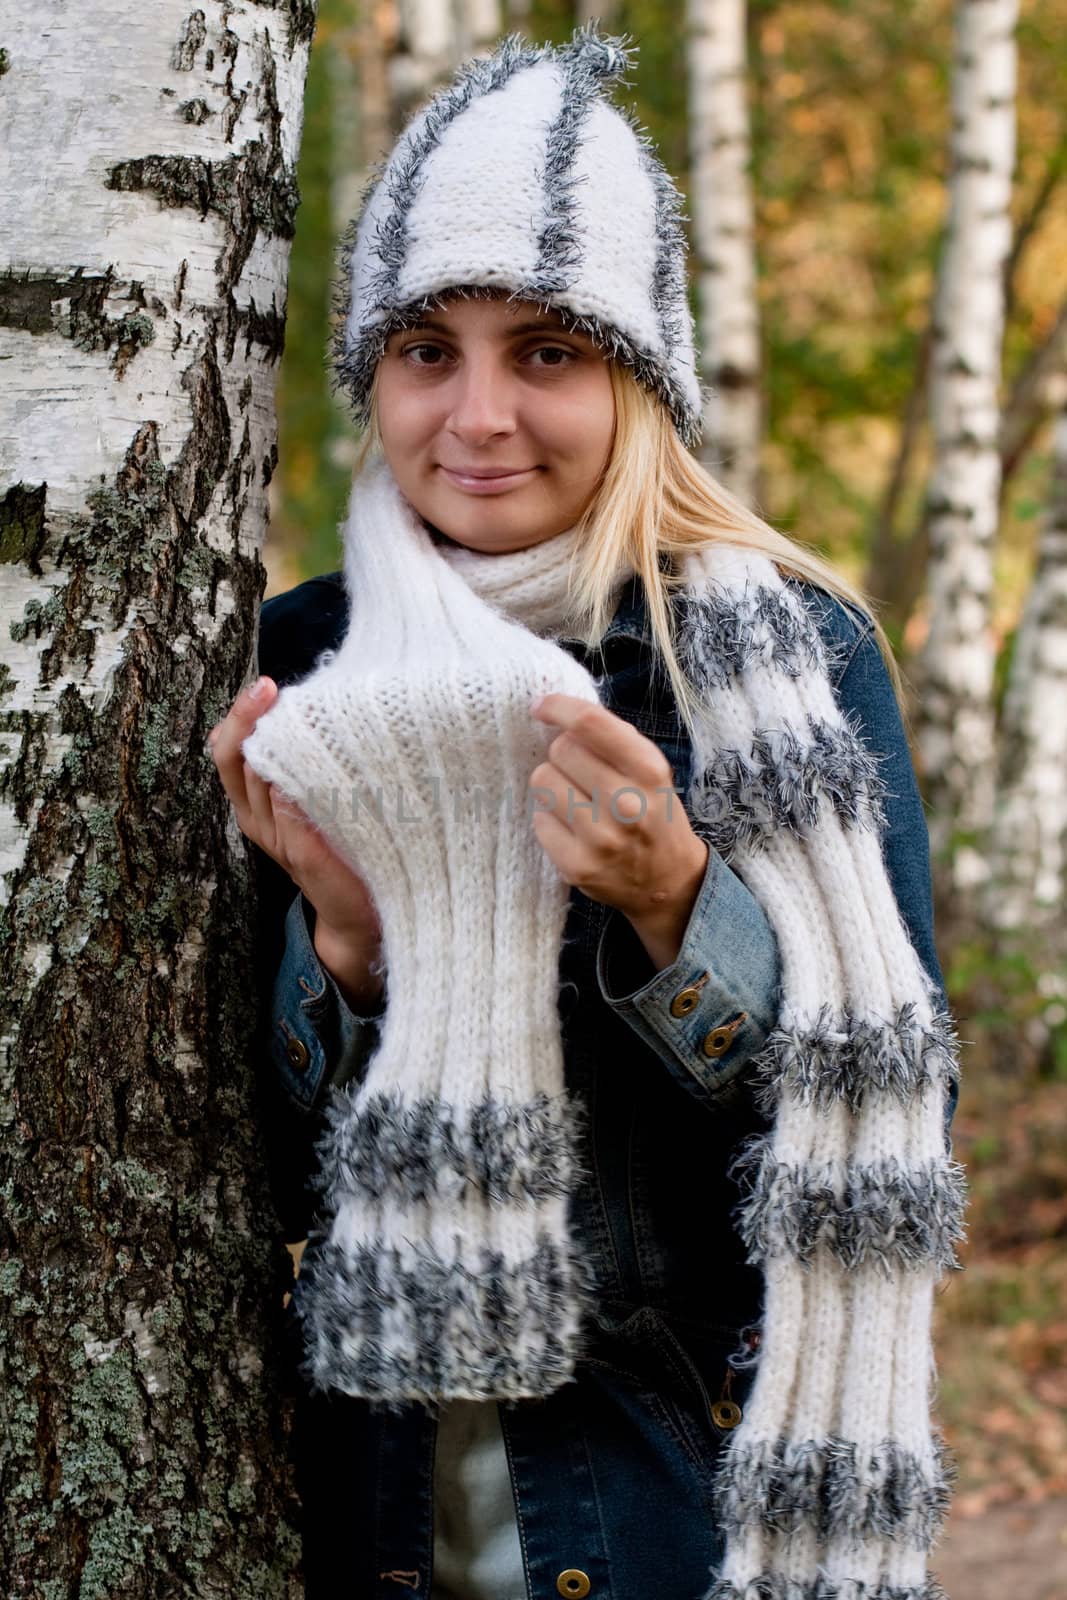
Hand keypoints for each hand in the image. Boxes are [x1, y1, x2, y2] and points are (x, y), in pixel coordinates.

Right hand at [207, 677, 382, 998]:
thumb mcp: (316, 798)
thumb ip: (306, 763)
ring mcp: (279, 840)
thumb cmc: (342, 846)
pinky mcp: (304, 856)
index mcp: (254, 803)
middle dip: (248, 719)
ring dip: (278, 746)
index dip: (239, 717)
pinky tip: (319, 762)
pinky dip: (298, 788)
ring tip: (302, 712)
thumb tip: (308, 708)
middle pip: (235, 760)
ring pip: (260, 781)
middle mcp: (258, 820)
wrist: (359, 917)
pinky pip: (290, 813)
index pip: (227, 750)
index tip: (264, 687)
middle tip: (268, 688)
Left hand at [529, 693, 708, 969]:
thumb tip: (559, 711)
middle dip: (564, 755)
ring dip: (554, 785)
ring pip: (542, 781)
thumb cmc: (654, 814)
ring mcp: (600, 838)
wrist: (668, 881)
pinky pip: (539, 819)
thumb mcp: (651, 770)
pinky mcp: (577, 865)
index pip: (590, 723)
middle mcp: (626, 803)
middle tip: (580, 773)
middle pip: (560, 750)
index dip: (558, 707)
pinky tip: (573, 830)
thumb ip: (613, 739)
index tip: (541, 706)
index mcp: (648, 770)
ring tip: (577, 801)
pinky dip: (551, 820)